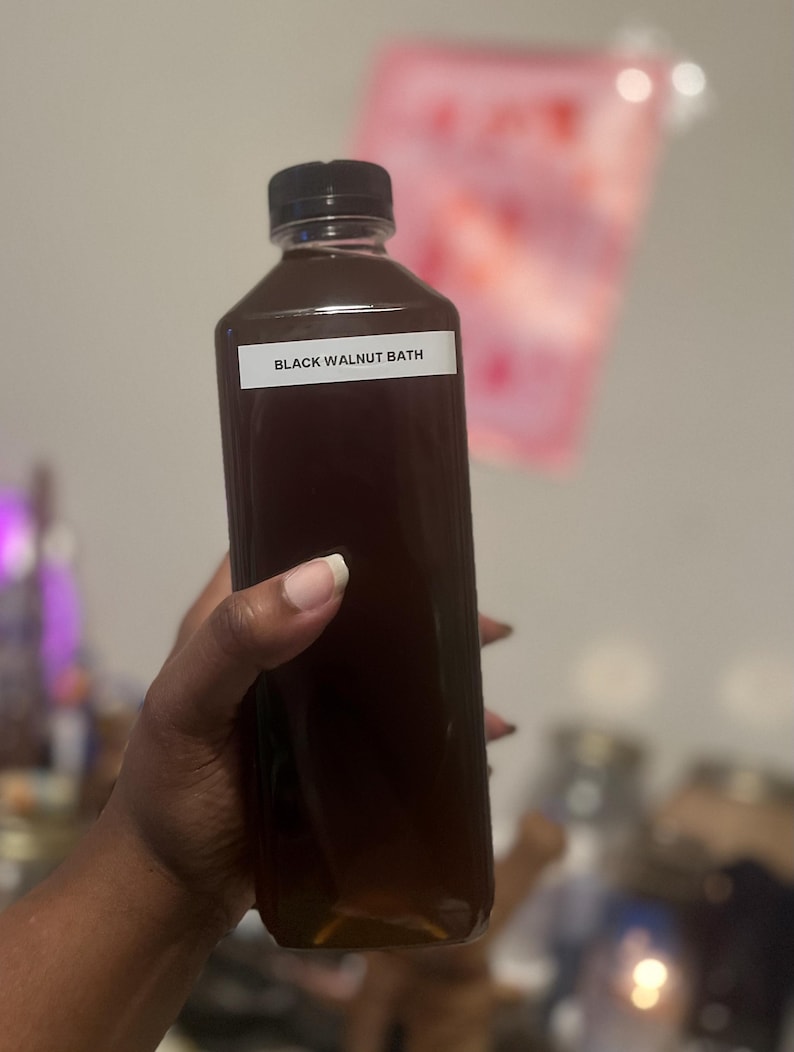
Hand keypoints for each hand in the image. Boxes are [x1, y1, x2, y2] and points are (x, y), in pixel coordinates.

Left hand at [104, 556, 515, 937]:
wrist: (177, 893)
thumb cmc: (168, 789)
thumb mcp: (186, 705)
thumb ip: (239, 637)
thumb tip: (331, 575)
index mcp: (240, 618)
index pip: (292, 545)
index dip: (345, 526)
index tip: (410, 523)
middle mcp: (283, 650)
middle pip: (358, 606)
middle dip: (416, 600)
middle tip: (473, 602)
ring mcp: (316, 705)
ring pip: (386, 664)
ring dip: (437, 660)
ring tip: (490, 657)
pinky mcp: (340, 755)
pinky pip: (399, 727)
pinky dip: (441, 725)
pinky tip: (484, 734)